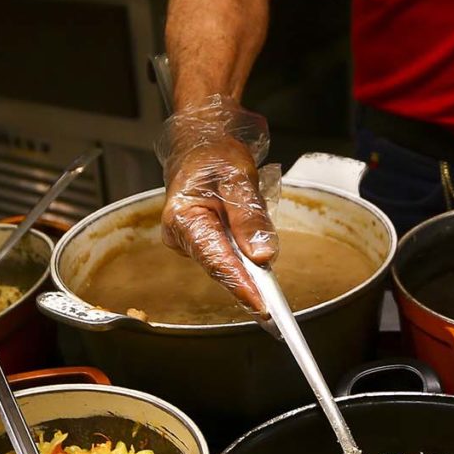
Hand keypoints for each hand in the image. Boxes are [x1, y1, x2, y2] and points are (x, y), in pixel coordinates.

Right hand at [157, 96, 276, 310]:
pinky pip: (224, 256)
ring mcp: (187, 238)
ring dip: (246, 275)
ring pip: (223, 263)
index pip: (216, 259)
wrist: (201, 142)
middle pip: (218, 266)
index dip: (240, 285)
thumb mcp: (239, 178)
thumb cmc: (215, 154)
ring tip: (269, 293)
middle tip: (273, 311)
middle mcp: (180, 232)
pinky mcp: (199, 239)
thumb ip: (250, 217)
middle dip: (246, 286)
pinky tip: (257, 271)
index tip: (261, 305)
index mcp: (184, 216)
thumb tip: (262, 255)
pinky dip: (242, 263)